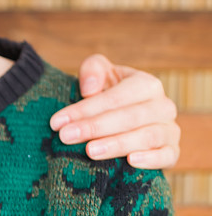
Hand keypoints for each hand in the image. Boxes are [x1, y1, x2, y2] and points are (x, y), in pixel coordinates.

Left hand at [49, 54, 179, 168]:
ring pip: (146, 137)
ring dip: (116, 145)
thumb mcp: (99, 73)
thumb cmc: (107, 91)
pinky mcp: (173, 151)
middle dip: (94, 128)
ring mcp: (170, 129)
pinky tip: (130, 162)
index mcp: (146, 84)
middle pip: (128, 118)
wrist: (123, 114)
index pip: (114, 98)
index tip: (57, 121)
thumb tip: (90, 89)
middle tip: (66, 136)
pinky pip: (168, 156)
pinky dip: (151, 159)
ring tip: (89, 151)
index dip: (85, 109)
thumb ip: (92, 70)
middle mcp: (163, 105)